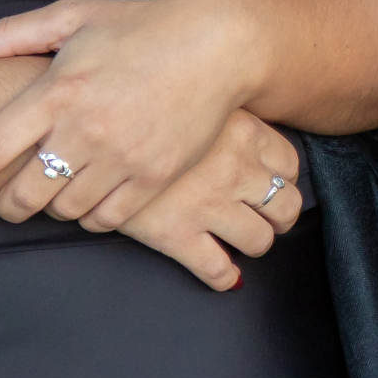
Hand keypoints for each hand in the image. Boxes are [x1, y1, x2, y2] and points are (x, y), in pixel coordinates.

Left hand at [0, 0, 261, 230]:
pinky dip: (90, 217)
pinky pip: (106, 218)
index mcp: (59, 88)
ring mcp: (122, 156)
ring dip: (51, 208)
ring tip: (54, 194)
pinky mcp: (154, 176)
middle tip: (8, 202)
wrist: (218, 45)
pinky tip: (89, 200)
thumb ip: (12, 34)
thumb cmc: (142, 26)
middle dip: (7, 205)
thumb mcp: (75, 16)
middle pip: (24, 194)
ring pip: (64, 210)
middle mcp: (87, 127)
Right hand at [110, 111, 303, 291]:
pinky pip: (217, 269)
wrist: (88, 134)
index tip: (269, 183)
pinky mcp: (177, 234)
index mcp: (242, 131)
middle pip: (286, 205)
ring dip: (254, 243)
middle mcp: (234, 169)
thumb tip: (240, 132)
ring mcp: (208, 204)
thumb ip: (221, 115)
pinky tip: (222, 274)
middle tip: (264, 218)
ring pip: (260, 240)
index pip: (289, 163)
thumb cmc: (141, 109)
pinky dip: (224, 277)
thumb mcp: (192, 100)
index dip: (282, 178)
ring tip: (241, 240)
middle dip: (279, 217)